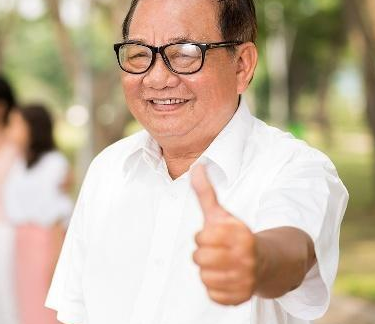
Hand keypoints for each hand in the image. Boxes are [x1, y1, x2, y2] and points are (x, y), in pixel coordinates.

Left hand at [191, 164, 256, 304]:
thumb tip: (196, 166)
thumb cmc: (237, 236)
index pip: (200, 238)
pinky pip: (213, 295)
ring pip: (204, 277)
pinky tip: (227, 279)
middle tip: (218, 252)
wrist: (267, 263)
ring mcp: (245, 280)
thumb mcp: (223, 213)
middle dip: (204, 254)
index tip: (216, 237)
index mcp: (240, 235)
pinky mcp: (241, 298)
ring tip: (223, 265)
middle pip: (199, 259)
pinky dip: (216, 289)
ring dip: (210, 272)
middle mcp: (246, 258)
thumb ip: (206, 192)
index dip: (204, 236)